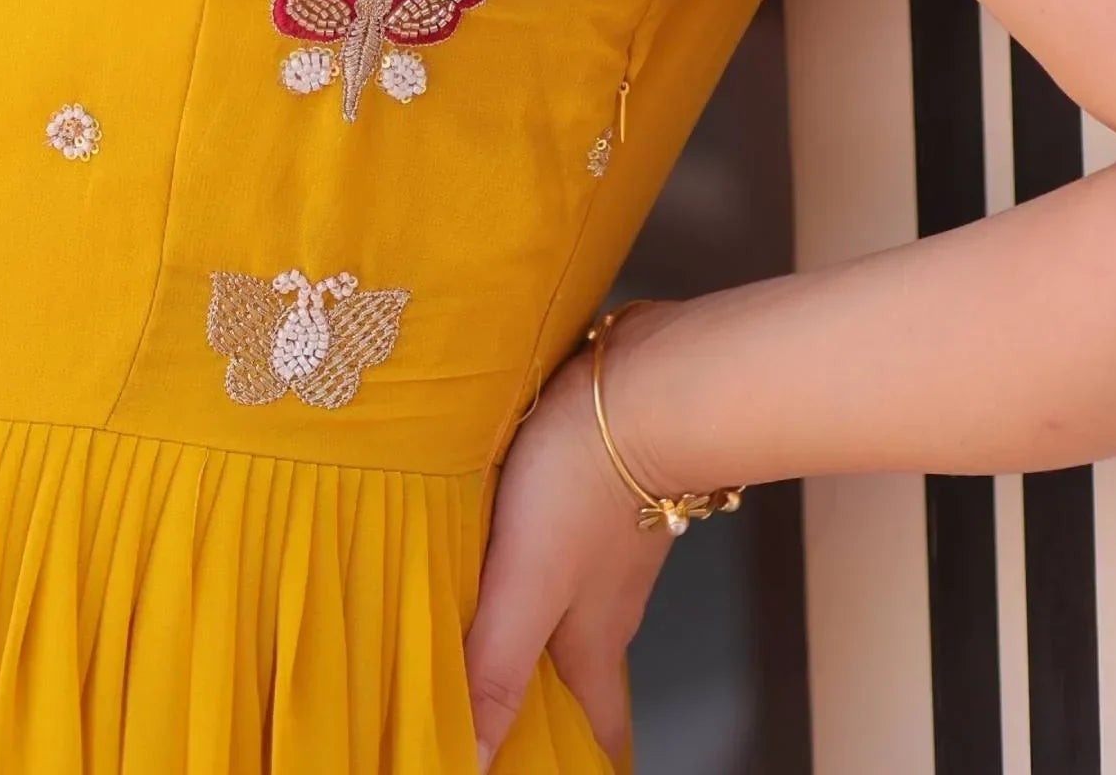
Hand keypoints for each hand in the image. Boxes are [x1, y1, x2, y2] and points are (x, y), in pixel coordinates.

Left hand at [463, 305, 682, 771]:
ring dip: (531, 635)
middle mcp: (606, 606)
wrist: (642, 380)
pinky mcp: (598, 493)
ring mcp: (608, 548)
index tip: (548, 772)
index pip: (597, 734)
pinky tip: (494, 549)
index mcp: (591, 643)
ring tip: (477, 639)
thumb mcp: (528, 583)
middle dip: (547, 706)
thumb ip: (497, 667)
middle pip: (581, 678)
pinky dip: (530, 569)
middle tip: (496, 719)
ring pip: (570, 613)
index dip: (578, 763)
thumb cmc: (582, 481)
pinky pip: (563, 551)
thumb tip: (473, 762)